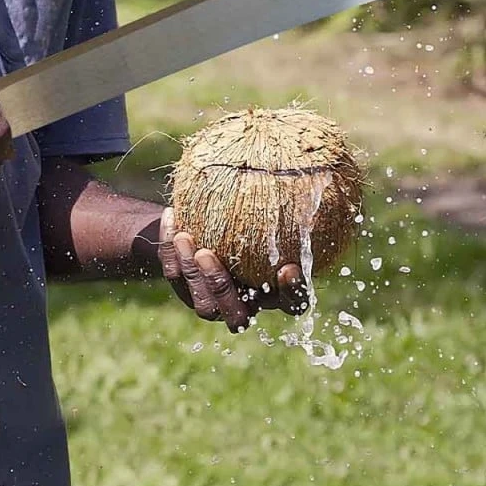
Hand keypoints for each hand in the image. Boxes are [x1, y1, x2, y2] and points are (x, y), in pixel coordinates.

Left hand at [158, 208, 308, 333]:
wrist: (210, 220)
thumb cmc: (251, 210)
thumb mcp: (270, 206)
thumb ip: (286, 202)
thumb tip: (314, 167)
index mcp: (274, 291)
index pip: (294, 304)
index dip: (293, 293)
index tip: (288, 268)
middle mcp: (245, 304)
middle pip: (237, 317)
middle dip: (222, 289)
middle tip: (208, 254)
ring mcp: (214, 304)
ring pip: (203, 305)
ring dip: (192, 273)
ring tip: (185, 237)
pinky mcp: (187, 292)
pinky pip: (177, 277)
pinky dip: (171, 249)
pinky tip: (172, 217)